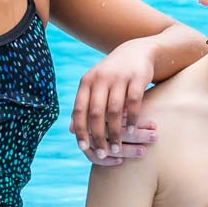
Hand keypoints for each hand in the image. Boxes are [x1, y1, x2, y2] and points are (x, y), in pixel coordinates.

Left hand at [72, 38, 156, 160]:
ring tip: (117, 148)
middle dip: (98, 136)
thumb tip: (70, 129)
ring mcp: (119, 77)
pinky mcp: (137, 77)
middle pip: (96, 113)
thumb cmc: (111, 75)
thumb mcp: (94, 86)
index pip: (79, 110)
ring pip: (114, 111)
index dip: (80, 130)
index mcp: (86, 82)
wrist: (137, 52)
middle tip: (103, 154)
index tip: (84, 148)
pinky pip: (133, 103)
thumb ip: (83, 105)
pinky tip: (132, 132)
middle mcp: (100, 78)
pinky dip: (132, 119)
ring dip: (116, 132)